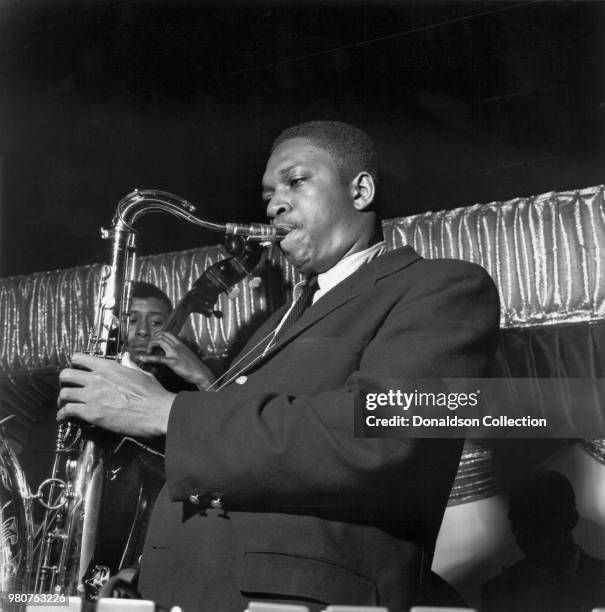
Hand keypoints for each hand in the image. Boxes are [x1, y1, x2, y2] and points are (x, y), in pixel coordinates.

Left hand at [58, 353, 175, 436]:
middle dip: (65, 381)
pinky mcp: (92, 413)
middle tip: (68, 387)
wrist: (157, 412)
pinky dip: (63, 415)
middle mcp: (96, 378)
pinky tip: (64, 417)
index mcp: (108, 367)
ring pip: (64, 393)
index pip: (79, 358)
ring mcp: (92, 396)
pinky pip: (68, 411)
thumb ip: (129, 365)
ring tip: (64, 404)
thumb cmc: (153, 394)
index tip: (76, 369)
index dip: (75, 363)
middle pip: (66, 375)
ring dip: (63, 399)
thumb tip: (126, 357)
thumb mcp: (141, 374)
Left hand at [138, 332, 215, 389]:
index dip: (157, 334)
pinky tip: (142, 358)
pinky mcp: (173, 362)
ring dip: (150, 345)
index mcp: (181, 344)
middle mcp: (177, 346)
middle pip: (161, 335)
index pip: (167, 333)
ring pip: (159, 341)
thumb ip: (180, 351)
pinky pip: (158, 358)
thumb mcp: (187, 355)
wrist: (202, 373)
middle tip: (149, 347)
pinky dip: (148, 358)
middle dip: (152, 339)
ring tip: (147, 352)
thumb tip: (172, 351)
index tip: (153, 340)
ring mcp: (175, 353)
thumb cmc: (195, 366)